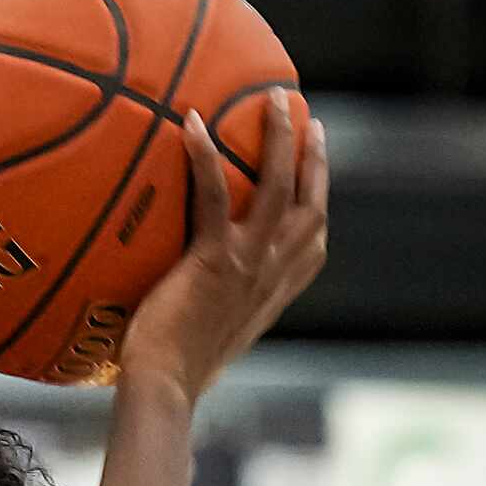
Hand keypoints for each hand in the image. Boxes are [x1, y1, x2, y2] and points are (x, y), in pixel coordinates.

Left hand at [119, 91, 329, 404]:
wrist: (166, 386)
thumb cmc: (178, 369)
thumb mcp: (214, 330)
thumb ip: (218, 302)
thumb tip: (194, 291)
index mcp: (279, 289)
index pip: (313, 238)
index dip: (319, 196)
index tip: (317, 165)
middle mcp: (275, 272)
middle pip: (310, 201)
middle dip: (314, 156)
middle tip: (308, 117)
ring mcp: (250, 263)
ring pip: (279, 186)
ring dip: (280, 137)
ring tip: (275, 98)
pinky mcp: (216, 260)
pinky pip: (214, 196)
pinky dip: (205, 156)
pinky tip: (193, 123)